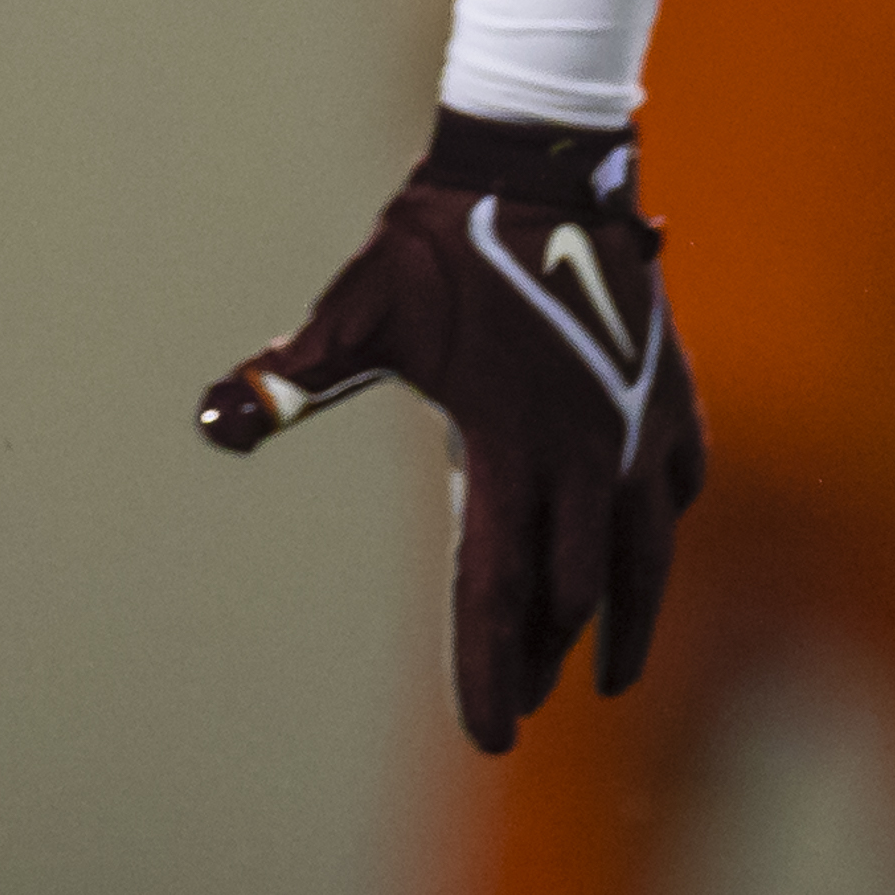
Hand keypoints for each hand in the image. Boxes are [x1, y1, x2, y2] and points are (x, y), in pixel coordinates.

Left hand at [197, 112, 704, 751]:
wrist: (536, 155)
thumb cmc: (437, 236)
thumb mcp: (358, 306)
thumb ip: (294, 374)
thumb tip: (216, 419)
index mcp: (511, 448)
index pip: (497, 593)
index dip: (488, 672)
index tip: (488, 738)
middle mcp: (588, 451)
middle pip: (572, 591)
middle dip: (545, 656)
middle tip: (522, 703)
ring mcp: (639, 421)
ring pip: (644, 553)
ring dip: (625, 619)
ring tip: (612, 674)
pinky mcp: (668, 386)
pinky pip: (678, 481)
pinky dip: (660, 527)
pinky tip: (651, 544)